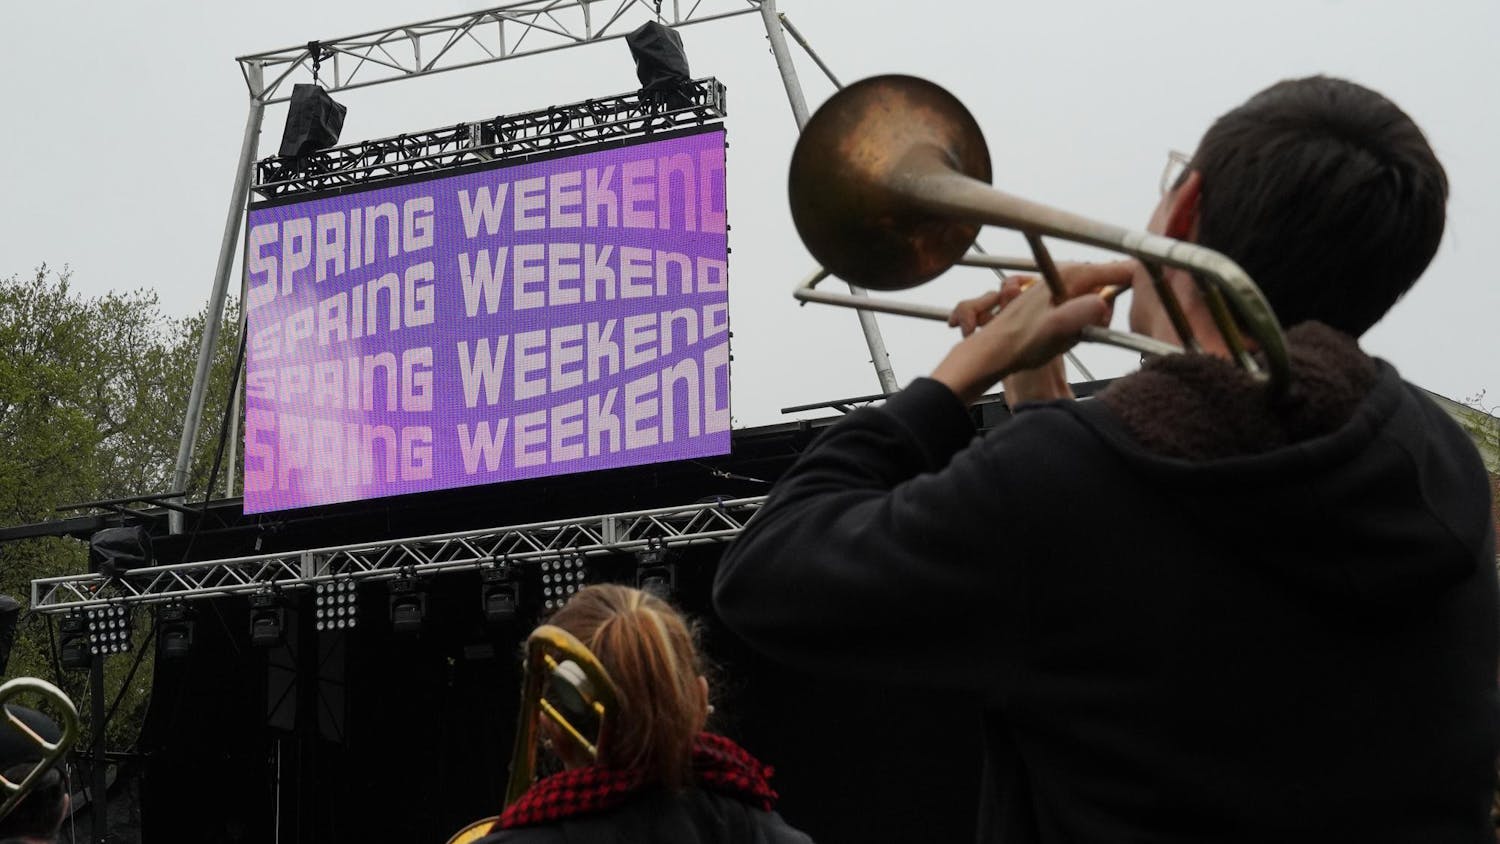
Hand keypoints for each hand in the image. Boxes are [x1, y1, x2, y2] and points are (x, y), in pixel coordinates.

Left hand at [933, 262, 1128, 405]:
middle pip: (1110, 284)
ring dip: (1094, 318)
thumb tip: (1105, 302)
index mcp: (1071, 274)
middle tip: (1092, 330)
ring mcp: (1059, 284)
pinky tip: (1066, 335)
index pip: (1120, 269)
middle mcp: (1065, 272)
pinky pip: (1082, 305)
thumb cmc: (1022, 342)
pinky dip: (1082, 322)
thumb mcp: (1059, 329)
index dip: (1138, 284)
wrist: (993, 352)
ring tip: (1074, 334)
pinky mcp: (1054, 297)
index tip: (1149, 300)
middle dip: (1109, 308)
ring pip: (1096, 296)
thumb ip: (1085, 313)